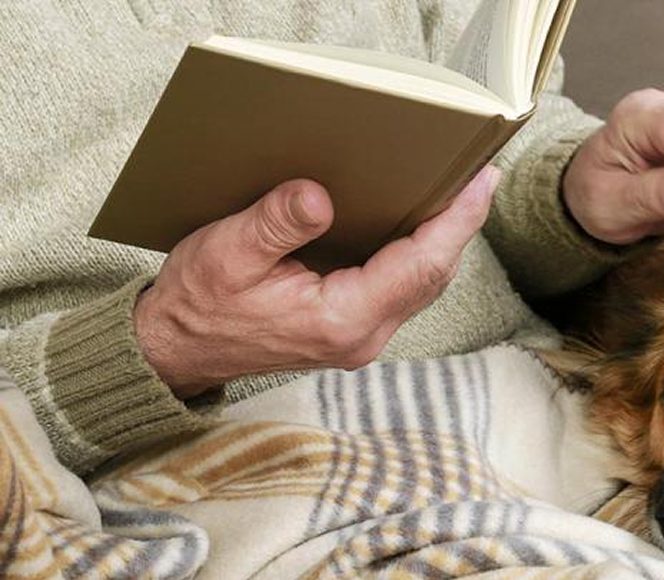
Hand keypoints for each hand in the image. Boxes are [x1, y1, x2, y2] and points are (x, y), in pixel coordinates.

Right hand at [134, 167, 499, 398]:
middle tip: (480, 173)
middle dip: (460, 224)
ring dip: (444, 239)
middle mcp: (363, 335)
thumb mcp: (227, 254)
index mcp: (340, 320)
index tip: (482, 182)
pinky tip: (420, 221)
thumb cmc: (200, 304)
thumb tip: (320, 196)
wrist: (178, 351)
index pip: (419, 266)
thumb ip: (277, 225)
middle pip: (432, 275)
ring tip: (462, 190)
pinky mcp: (354, 328)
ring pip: (423, 283)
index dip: (456, 222)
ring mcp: (362, 336)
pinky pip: (403, 287)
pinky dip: (419, 252)